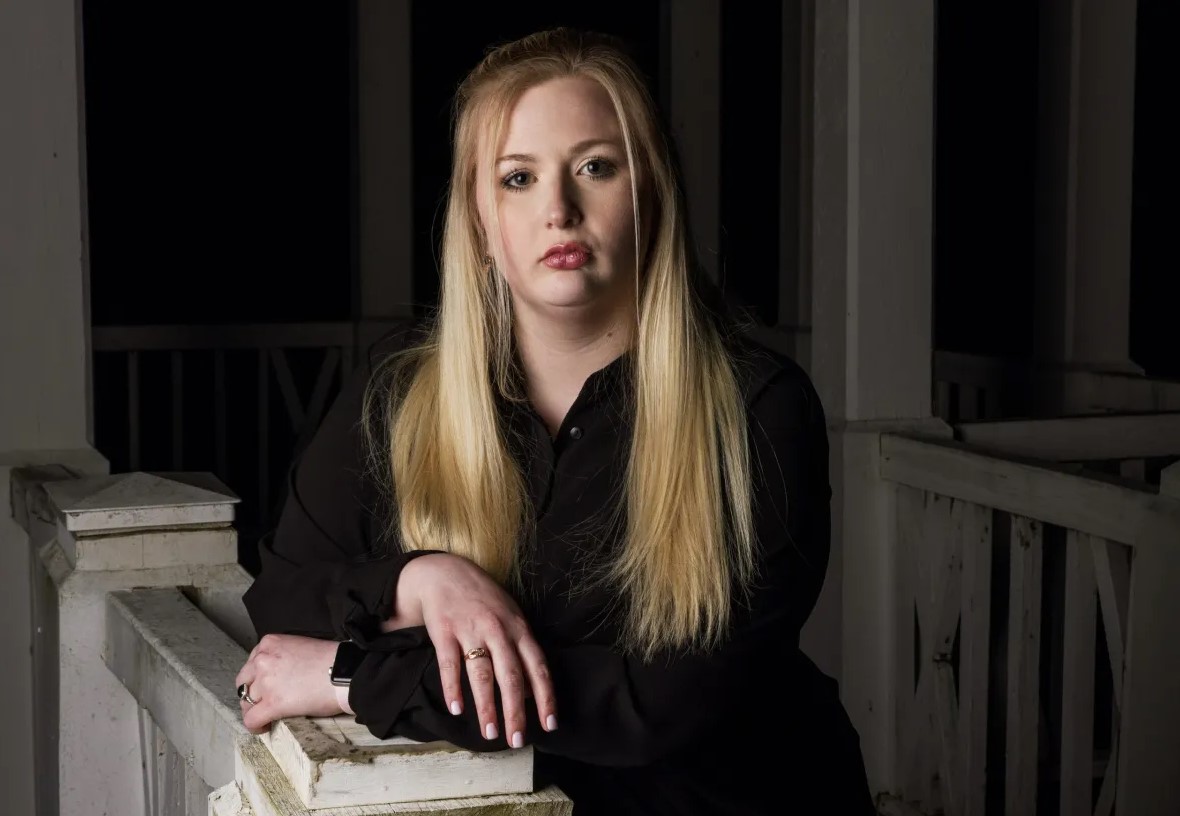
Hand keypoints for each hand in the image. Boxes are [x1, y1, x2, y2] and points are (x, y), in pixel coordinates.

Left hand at [234, 634, 341, 733]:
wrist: (345, 673)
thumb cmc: (332, 660)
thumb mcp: (301, 646)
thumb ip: (283, 656)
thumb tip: (281, 675)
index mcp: (269, 643)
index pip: (251, 663)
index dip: (258, 678)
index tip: (268, 687)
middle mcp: (262, 659)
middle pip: (244, 682)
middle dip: (253, 693)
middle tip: (265, 702)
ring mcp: (265, 681)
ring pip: (245, 702)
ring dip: (255, 709)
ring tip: (267, 716)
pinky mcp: (272, 703)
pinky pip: (251, 719)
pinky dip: (255, 726)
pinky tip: (265, 727)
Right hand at [398, 553, 557, 746]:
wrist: (445, 572)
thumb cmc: (484, 600)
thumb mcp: (510, 617)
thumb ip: (521, 650)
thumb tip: (530, 691)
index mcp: (519, 628)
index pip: (538, 667)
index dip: (545, 697)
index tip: (549, 724)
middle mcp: (498, 629)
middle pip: (511, 676)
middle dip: (516, 711)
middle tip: (517, 740)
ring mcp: (471, 629)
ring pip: (482, 674)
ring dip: (487, 707)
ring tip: (490, 733)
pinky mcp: (444, 631)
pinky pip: (450, 665)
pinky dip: (453, 688)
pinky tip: (457, 709)